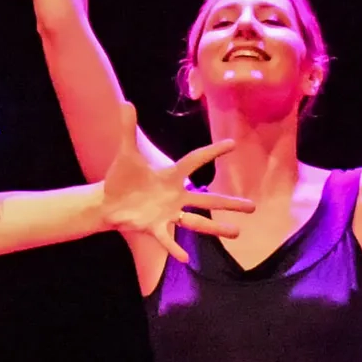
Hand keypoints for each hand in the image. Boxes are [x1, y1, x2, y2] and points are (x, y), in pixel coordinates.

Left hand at [97, 123, 252, 265]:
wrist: (108, 201)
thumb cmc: (121, 177)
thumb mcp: (125, 153)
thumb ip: (127, 129)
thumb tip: (125, 102)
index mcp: (171, 176)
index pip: (195, 161)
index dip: (212, 152)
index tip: (232, 144)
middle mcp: (175, 196)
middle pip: (207, 200)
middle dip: (229, 203)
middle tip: (253, 206)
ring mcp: (167, 214)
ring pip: (196, 222)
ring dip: (216, 229)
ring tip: (237, 233)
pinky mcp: (154, 228)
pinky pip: (167, 239)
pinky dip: (174, 248)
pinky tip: (186, 258)